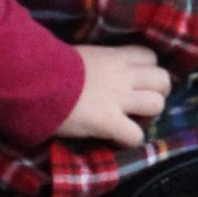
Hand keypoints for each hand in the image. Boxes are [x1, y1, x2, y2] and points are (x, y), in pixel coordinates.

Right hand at [53, 46, 171, 147]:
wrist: (35, 80)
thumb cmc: (49, 66)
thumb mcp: (79, 56)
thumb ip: (96, 63)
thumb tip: (95, 71)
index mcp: (114, 56)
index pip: (149, 56)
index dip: (148, 70)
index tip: (138, 80)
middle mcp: (123, 76)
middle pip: (162, 80)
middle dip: (158, 92)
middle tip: (142, 103)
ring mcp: (118, 99)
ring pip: (157, 105)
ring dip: (148, 116)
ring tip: (133, 121)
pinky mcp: (109, 122)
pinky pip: (135, 136)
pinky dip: (130, 140)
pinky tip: (117, 140)